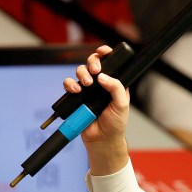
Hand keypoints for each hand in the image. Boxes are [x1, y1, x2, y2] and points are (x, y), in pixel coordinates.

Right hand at [63, 45, 131, 174]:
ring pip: (80, 72)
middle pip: (92, 63)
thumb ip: (116, 88)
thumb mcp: (122, 105)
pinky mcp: (76, 98)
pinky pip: (69, 85)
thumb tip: (102, 76)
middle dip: (92, 63)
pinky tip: (76, 91)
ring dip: (81, 74)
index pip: (110, 63)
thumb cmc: (115, 124)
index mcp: (114, 83)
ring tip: (86, 85)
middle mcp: (100, 84)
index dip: (105, 54)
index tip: (102, 51)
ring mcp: (87, 90)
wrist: (102, 139)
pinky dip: (70, 84)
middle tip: (95, 71)